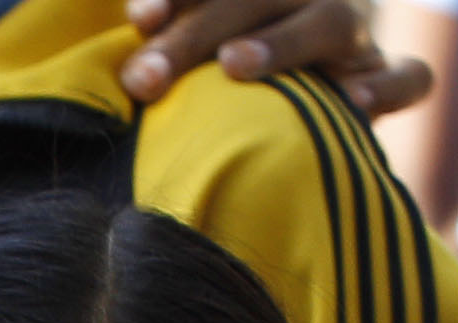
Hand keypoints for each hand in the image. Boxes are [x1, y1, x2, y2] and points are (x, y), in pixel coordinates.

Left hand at [124, 0, 433, 112]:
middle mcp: (306, 0)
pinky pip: (408, 77)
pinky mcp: (385, 77)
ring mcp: (353, 35)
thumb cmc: (218, 74)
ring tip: (235, 66)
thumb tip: (121, 72)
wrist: (310, 92)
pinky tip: (354, 105)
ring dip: (283, 42)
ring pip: (331, 21)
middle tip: (147, 77)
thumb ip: (165, 43)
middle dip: (197, 33)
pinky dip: (388, 85)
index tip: (140, 20)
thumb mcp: (196, 47)